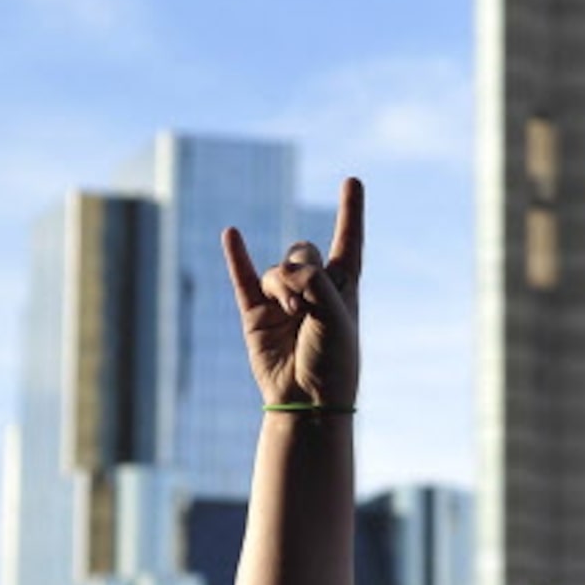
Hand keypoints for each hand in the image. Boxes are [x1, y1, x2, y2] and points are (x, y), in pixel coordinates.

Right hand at [221, 176, 363, 413]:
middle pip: (302, 252)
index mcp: (344, 287)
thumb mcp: (336, 313)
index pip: (349, 241)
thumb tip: (280, 274)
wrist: (308, 402)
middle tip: (305, 303)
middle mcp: (314, 289)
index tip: (353, 182)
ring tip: (291, 313)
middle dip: (301, 270)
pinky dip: (236, 257)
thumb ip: (312, 280)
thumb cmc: (333, 361)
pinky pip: (243, 279)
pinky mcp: (256, 314)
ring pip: (276, 270)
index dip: (351, 212)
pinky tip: (231, 234)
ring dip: (283, 287)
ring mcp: (283, 301)